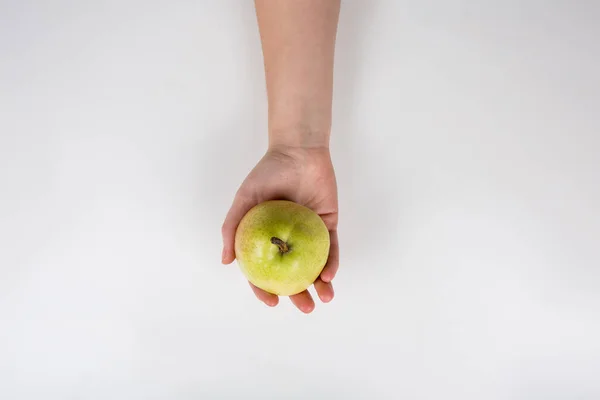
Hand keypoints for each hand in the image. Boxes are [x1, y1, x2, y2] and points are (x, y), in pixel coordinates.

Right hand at [221, 146, 338, 312]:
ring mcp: (309, 234)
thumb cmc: (267, 173)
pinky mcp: (328, 224)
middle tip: (305, 308)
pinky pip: (332, 248)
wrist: (298, 151)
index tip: (272, 302)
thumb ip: (233, 228)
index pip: (265, 270)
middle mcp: (288, 240)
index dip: (266, 289)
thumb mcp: (244, 200)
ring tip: (323, 299)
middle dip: (299, 295)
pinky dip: (332, 262)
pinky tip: (330, 275)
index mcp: (266, 238)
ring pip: (315, 265)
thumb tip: (226, 262)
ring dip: (320, 285)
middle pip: (294, 273)